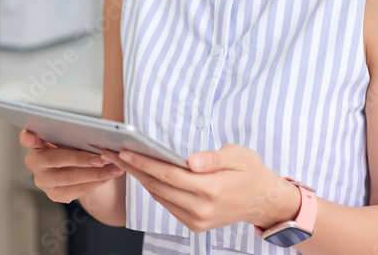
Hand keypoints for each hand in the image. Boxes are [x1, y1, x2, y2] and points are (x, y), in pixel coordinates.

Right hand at [20, 130, 124, 202]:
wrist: (69, 167)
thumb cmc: (67, 146)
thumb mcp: (64, 136)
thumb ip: (66, 132)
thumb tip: (89, 132)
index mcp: (34, 145)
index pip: (28, 139)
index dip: (28, 138)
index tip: (30, 138)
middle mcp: (34, 165)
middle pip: (59, 161)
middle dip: (84, 160)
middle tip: (103, 158)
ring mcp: (43, 183)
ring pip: (72, 179)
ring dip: (97, 174)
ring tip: (115, 168)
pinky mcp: (55, 195)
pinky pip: (78, 190)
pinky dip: (96, 182)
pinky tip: (108, 176)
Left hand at [101, 144, 300, 232]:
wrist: (263, 201)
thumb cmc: (251, 172)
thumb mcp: (238, 156)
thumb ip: (212, 158)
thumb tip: (190, 161)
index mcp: (212, 189)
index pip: (169, 175)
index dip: (144, 162)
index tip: (125, 151)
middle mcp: (202, 209)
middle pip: (158, 186)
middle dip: (134, 168)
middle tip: (114, 152)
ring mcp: (197, 220)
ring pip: (160, 197)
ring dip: (140, 178)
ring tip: (124, 160)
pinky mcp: (195, 225)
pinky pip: (167, 205)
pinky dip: (155, 189)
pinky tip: (144, 174)